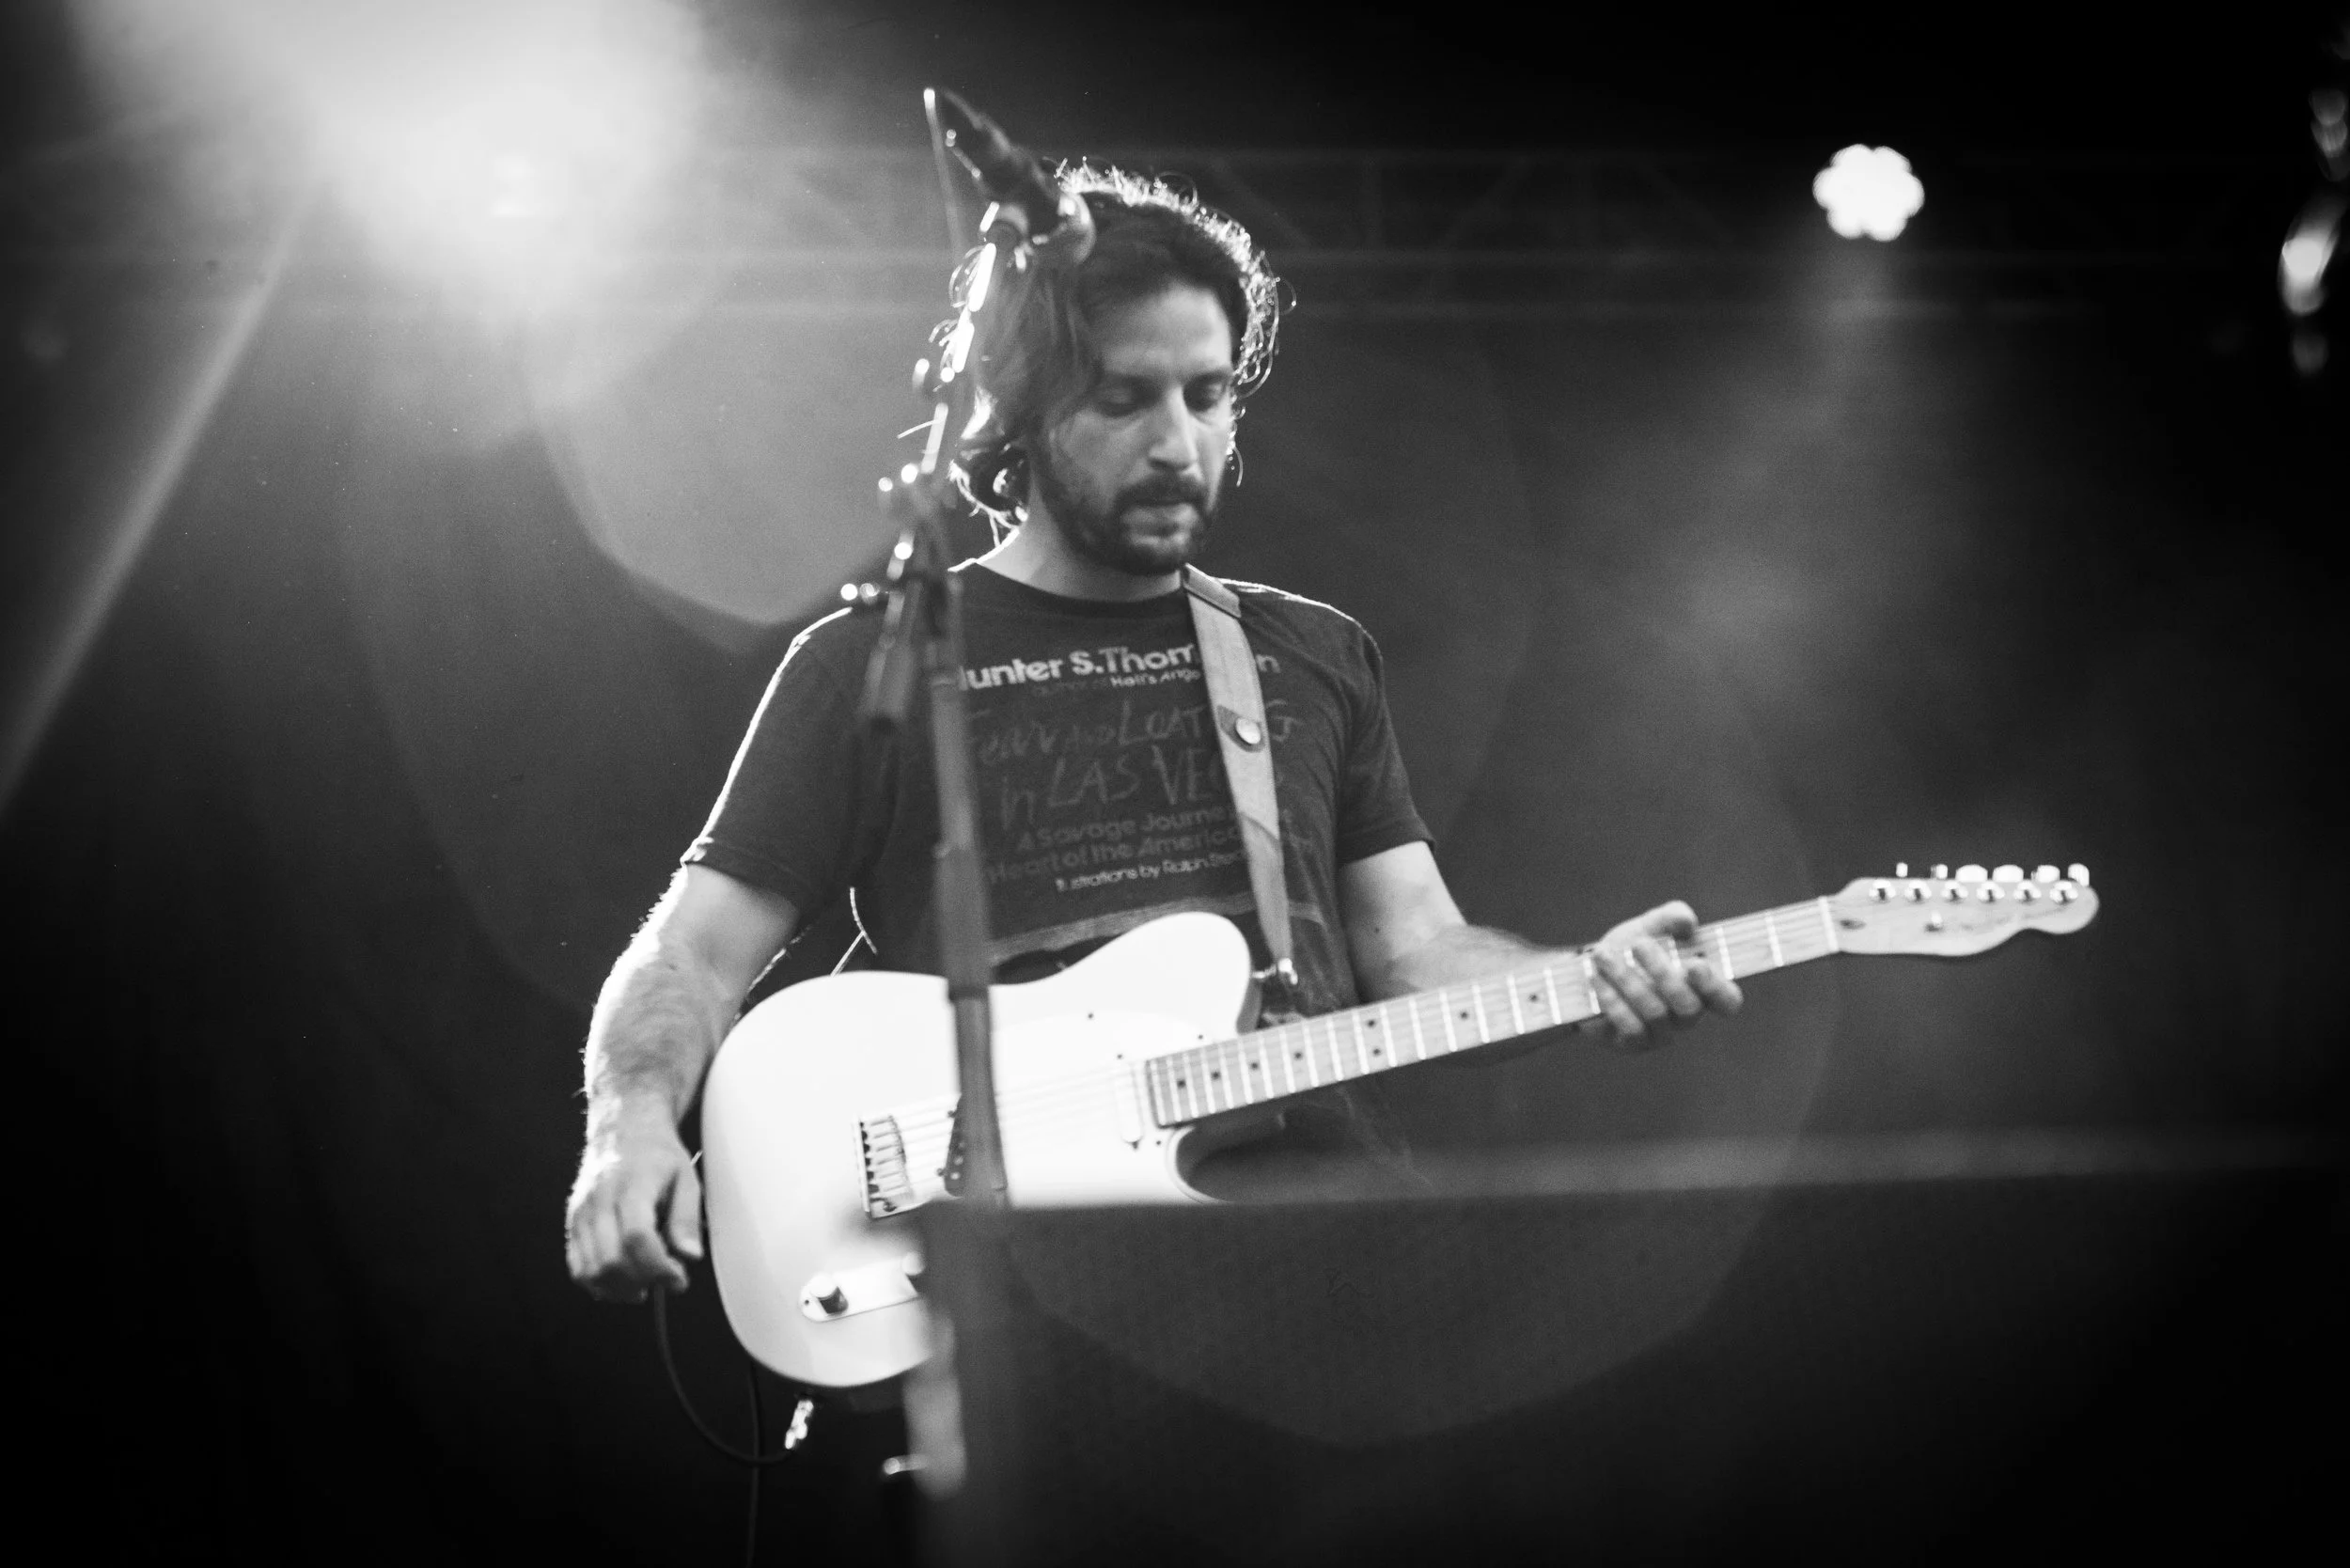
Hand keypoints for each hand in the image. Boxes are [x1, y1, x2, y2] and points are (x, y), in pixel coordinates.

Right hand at [565, 1106, 702, 1302]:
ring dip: (621, 1289)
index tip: (679, 1279)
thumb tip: (690, 1256)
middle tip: (667, 1280)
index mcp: (631, 1185)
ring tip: (647, 1283)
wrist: (623, 1130)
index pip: (637, 1237)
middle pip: (611, 1260)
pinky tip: (624, 1282)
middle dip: (643, 1281)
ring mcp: (581, 1213)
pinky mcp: (572, 1223)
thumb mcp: (686, 1178)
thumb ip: (686, 1218)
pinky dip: (600, 1284)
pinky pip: (578, 1267)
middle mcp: (599, 1200)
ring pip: (591, 1270)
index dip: (658, 1267)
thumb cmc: (659, 1156)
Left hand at [1580, 900, 1741, 1047]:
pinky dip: (1612, 1000)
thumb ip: (1671, 916)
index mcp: (1702, 987)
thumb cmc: (1632, 948)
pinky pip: (1630, 1027)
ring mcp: (1663, 1032)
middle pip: (1688, 1006)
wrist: (1591, 970)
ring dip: (1628, 980)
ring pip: (1655, 1013)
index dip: (1716, 987)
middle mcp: (1687, 1015)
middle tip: (1639, 945)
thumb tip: (1687, 921)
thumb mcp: (1650, 926)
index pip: (1728, 1001)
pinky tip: (1597, 978)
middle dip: (1662, 973)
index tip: (1695, 964)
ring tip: (1604, 955)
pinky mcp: (1635, 1043)